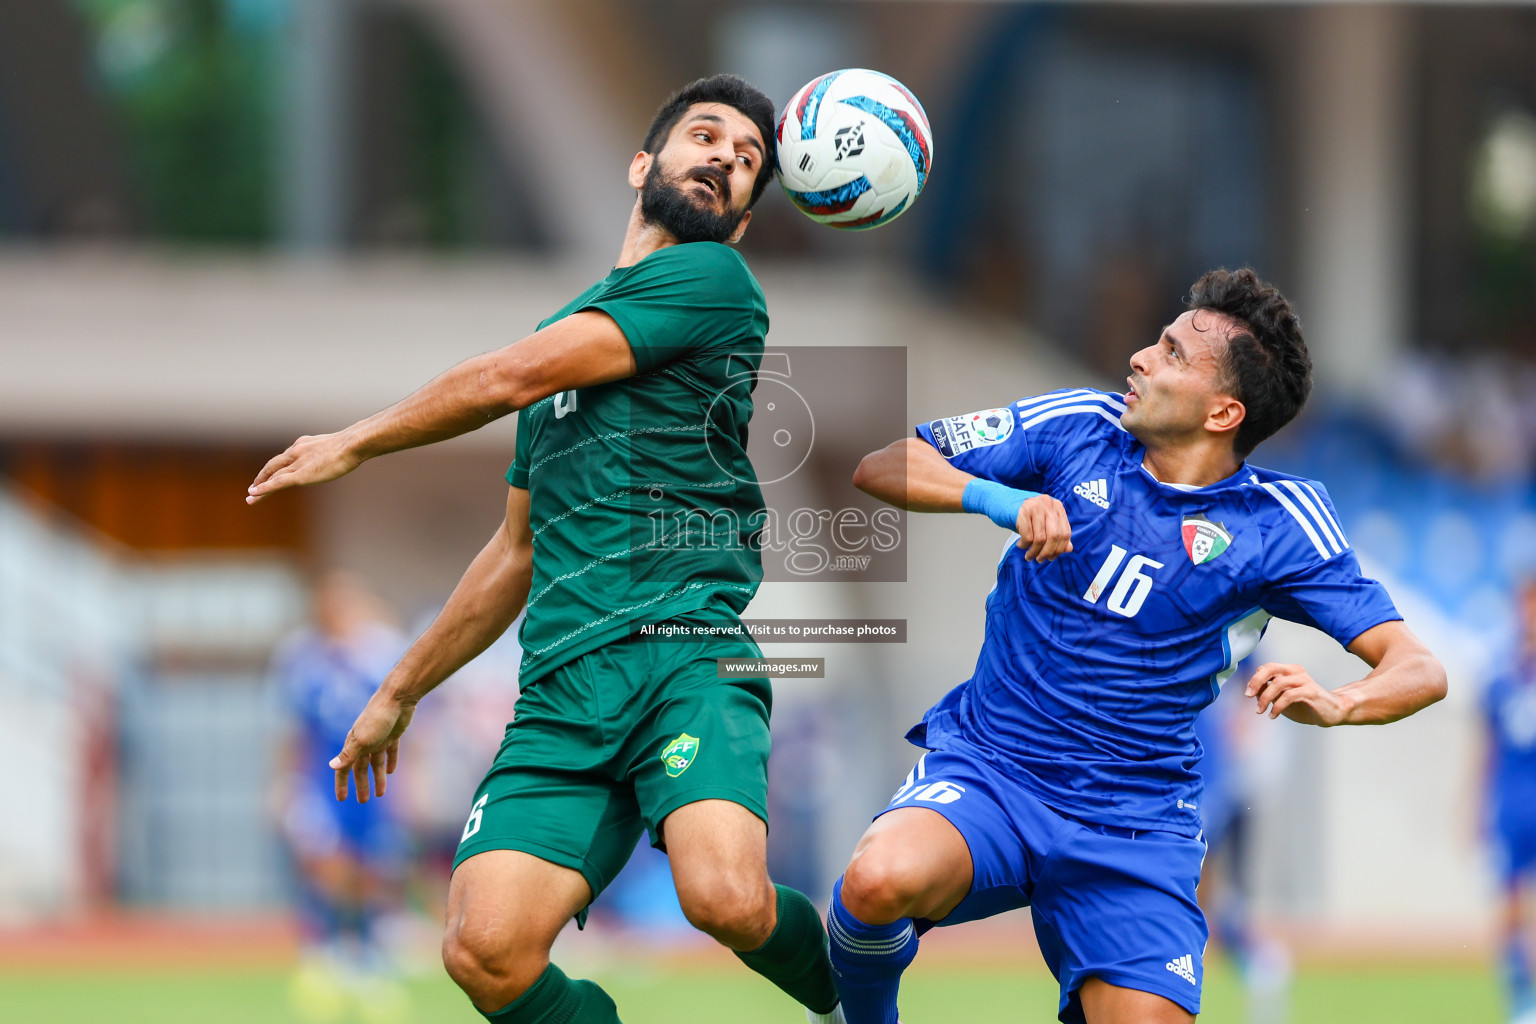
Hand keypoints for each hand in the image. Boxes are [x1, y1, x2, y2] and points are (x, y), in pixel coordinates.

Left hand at [247, 431, 361, 503]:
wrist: (352, 444)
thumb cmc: (352, 445)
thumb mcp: (337, 446)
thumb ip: (330, 451)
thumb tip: (341, 455)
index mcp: (303, 444)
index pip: (285, 457)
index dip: (276, 467)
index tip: (271, 474)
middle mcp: (295, 452)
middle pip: (273, 466)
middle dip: (262, 477)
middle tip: (254, 487)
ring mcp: (297, 463)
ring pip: (273, 476)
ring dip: (260, 486)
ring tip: (251, 497)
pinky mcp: (300, 475)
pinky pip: (277, 483)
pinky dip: (264, 488)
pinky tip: (253, 495)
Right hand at [330, 689, 415, 802]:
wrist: (398, 698)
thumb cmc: (378, 718)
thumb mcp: (363, 739)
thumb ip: (348, 754)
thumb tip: (332, 766)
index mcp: (354, 743)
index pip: (344, 768)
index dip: (342, 783)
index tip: (342, 799)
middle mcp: (364, 742)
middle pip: (361, 768)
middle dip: (361, 784)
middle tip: (363, 801)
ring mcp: (379, 738)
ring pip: (376, 763)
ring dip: (377, 777)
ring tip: (380, 794)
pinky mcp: (393, 734)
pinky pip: (390, 752)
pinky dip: (390, 762)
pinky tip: (391, 772)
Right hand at [1015, 494, 1073, 561]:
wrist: (1007, 504)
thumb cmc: (1029, 517)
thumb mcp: (1046, 524)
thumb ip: (1058, 535)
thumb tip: (1069, 549)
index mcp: (1058, 507)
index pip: (1066, 533)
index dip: (1059, 549)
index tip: (1051, 557)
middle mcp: (1049, 504)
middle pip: (1054, 536)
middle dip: (1047, 552)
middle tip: (1040, 559)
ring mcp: (1036, 506)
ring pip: (1040, 538)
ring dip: (1034, 551)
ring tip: (1029, 556)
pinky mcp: (1023, 511)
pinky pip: (1027, 536)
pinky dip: (1024, 545)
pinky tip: (1021, 545)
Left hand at [1244, 662, 1353, 725]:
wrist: (1333, 712)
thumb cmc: (1306, 705)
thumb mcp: (1283, 698)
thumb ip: (1270, 692)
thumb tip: (1252, 691)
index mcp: (1289, 670)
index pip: (1266, 667)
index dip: (1254, 679)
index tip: (1248, 693)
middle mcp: (1296, 672)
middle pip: (1270, 668)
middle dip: (1256, 681)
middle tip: (1248, 696)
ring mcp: (1304, 680)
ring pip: (1278, 683)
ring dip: (1265, 698)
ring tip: (1260, 711)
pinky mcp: (1311, 692)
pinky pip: (1289, 696)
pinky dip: (1277, 706)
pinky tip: (1273, 715)